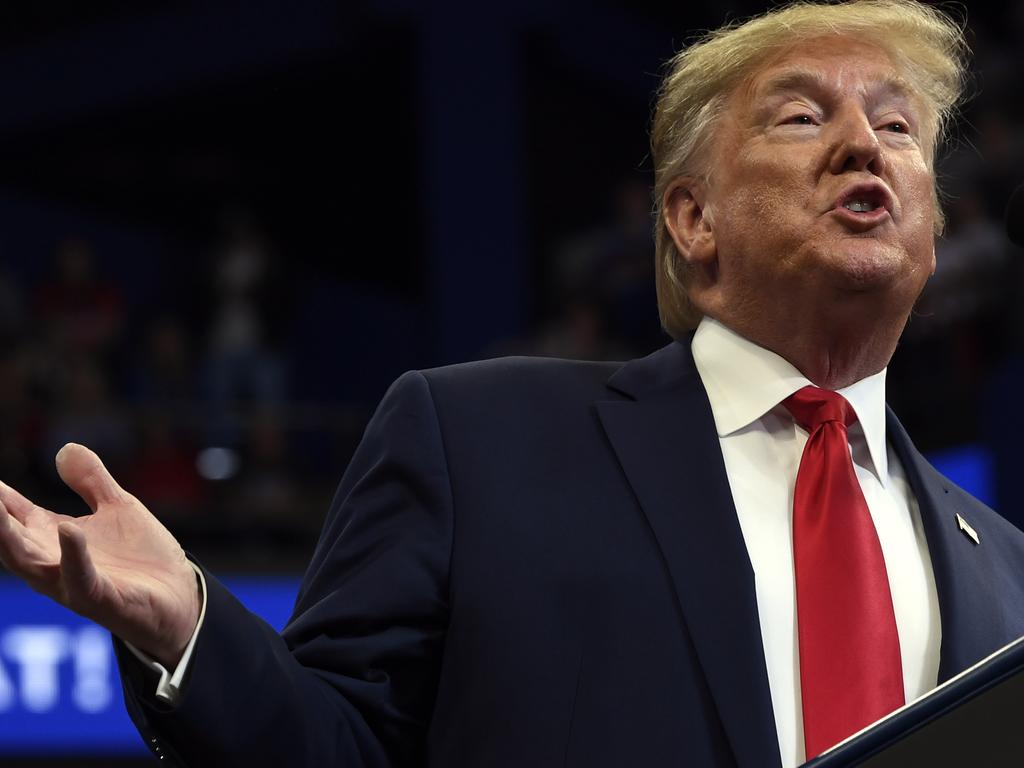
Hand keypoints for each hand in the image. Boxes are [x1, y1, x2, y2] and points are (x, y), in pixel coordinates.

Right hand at [0, 443, 200, 667]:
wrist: (179, 596)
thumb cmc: (142, 556)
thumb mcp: (118, 507)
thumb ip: (91, 481)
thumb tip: (65, 448)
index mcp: (52, 536)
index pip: (12, 513)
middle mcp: (52, 561)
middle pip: (7, 539)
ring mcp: (72, 582)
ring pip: (29, 562)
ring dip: (8, 537)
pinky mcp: (100, 598)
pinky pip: (81, 578)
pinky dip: (73, 554)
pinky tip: (68, 529)